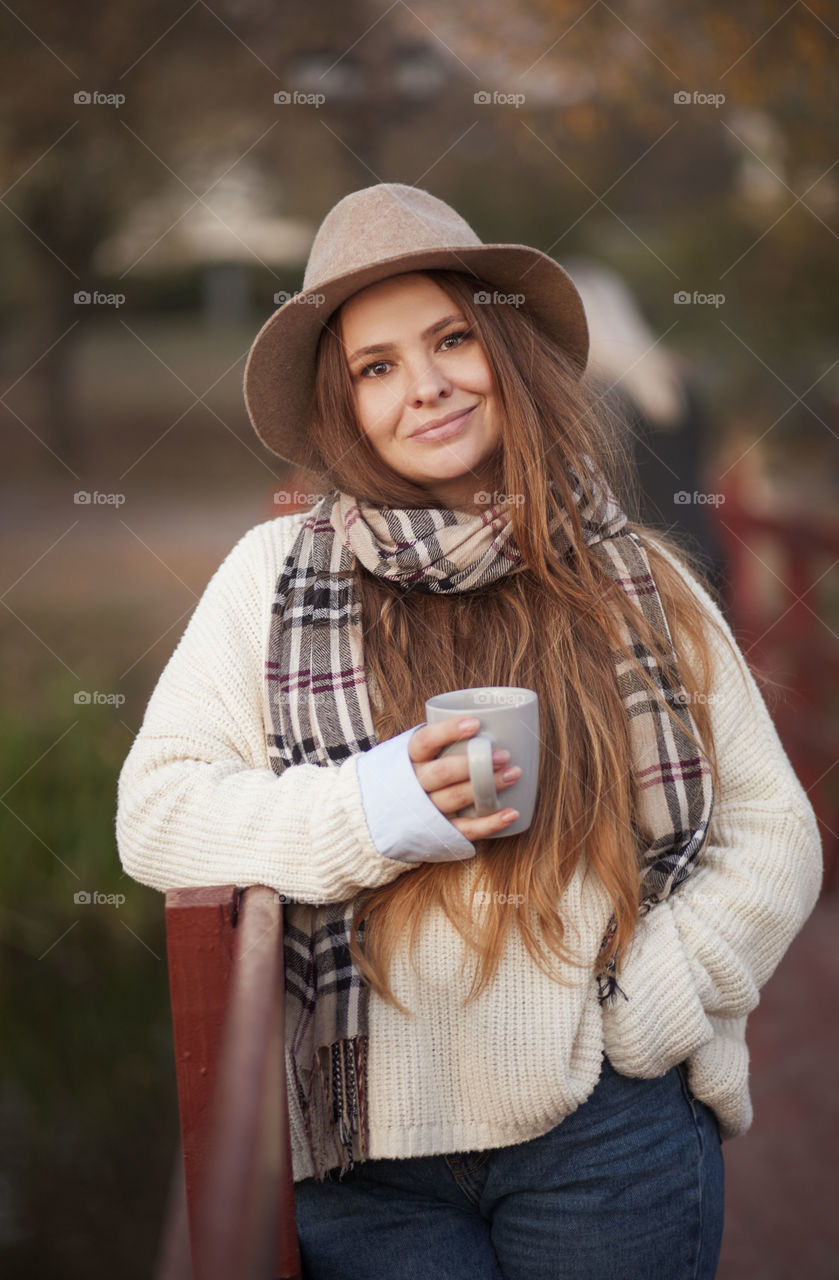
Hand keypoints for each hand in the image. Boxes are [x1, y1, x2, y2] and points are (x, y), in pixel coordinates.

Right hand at [408, 717, 520, 841]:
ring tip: (513, 775)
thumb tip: (494, 723)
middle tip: (503, 755)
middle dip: (474, 763)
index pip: (425, 741)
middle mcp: (415, 784)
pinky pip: (465, 829)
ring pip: (455, 798)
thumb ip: (446, 742)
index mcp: (411, 759)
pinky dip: (490, 824)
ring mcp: (427, 809)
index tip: (475, 724)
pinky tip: (511, 813)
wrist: (395, 814)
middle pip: (442, 772)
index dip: (448, 731)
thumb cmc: (421, 772)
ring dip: (487, 788)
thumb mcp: (423, 754)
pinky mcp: (441, 831)